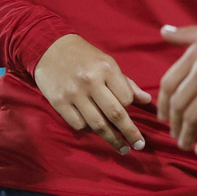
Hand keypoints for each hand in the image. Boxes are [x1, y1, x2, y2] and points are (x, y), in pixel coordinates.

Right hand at [33, 33, 152, 152]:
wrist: (49, 48)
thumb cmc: (84, 56)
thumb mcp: (107, 63)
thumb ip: (126, 83)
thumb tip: (147, 100)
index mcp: (106, 68)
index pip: (126, 98)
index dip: (130, 107)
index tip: (129, 111)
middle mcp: (90, 81)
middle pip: (115, 114)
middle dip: (130, 133)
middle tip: (139, 146)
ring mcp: (73, 93)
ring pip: (97, 124)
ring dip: (112, 139)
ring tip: (122, 147)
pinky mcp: (58, 101)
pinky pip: (78, 124)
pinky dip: (88, 130)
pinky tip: (94, 130)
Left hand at [158, 23, 196, 154]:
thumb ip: (184, 34)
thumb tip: (162, 31)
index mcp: (194, 55)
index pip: (168, 84)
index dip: (162, 104)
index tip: (163, 116)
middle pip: (177, 103)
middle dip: (173, 123)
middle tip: (174, 134)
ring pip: (192, 117)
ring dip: (186, 135)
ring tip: (184, 145)